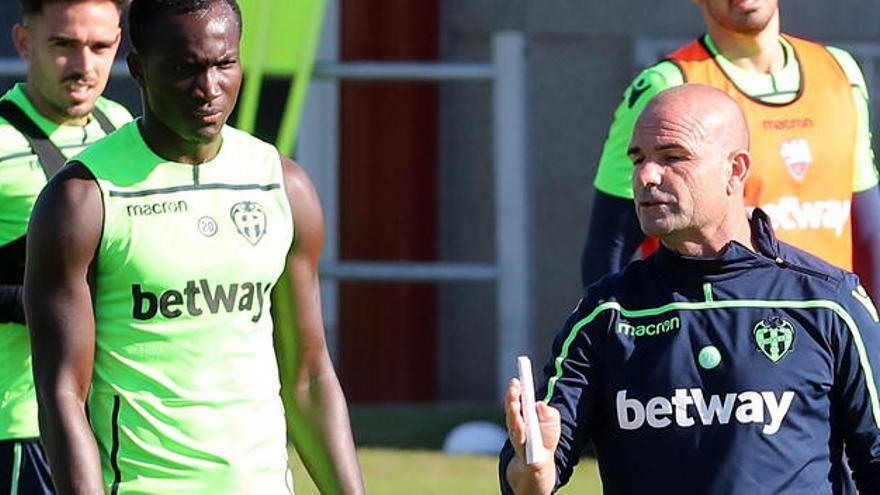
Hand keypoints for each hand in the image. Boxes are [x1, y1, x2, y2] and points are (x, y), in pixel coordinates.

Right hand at [504, 378, 560, 493]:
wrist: (538, 465)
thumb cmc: (544, 441)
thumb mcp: (552, 424)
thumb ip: (549, 413)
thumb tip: (540, 405)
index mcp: (521, 416)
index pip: (516, 400)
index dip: (515, 390)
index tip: (516, 379)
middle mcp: (516, 426)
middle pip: (512, 410)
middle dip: (512, 398)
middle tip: (514, 386)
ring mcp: (517, 438)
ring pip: (513, 424)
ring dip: (513, 413)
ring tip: (514, 403)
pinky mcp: (521, 451)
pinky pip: (519, 441)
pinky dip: (520, 433)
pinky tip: (520, 425)